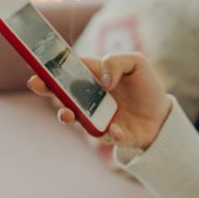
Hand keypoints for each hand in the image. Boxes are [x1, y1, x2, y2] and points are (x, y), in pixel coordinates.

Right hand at [27, 52, 171, 149]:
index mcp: (92, 75)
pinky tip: (116, 129)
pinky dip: (108, 132)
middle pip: (60, 92)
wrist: (162, 115)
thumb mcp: (137, 63)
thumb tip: (103, 80)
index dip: (51, 65)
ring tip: (67, 114)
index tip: (38, 63)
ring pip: (73, 117)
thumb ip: (116, 62)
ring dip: (66, 115)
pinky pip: (102, 135)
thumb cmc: (146, 86)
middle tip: (36, 83)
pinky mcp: (108, 134)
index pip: (67, 68)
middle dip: (46, 87)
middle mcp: (88, 96)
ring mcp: (95, 116)